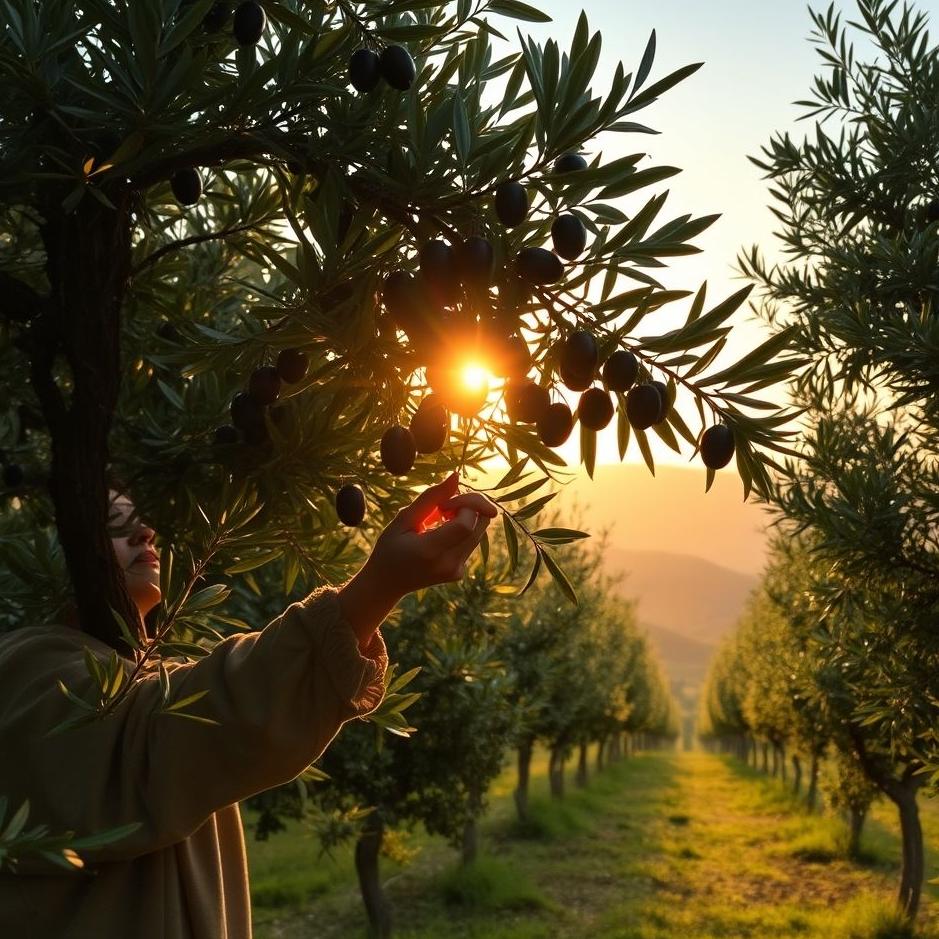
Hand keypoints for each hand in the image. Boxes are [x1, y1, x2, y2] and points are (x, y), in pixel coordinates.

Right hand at [338, 473, 497, 648]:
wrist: (386, 583)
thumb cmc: (390, 547)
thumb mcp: (403, 519)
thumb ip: (431, 498)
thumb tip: (456, 476)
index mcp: (431, 552)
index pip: (466, 524)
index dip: (462, 504)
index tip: (443, 503)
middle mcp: (449, 564)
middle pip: (481, 524)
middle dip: (470, 505)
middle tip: (445, 504)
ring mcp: (456, 571)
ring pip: (481, 531)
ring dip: (466, 516)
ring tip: (439, 517)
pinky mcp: (459, 572)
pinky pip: (472, 541)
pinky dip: (462, 529)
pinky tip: (440, 530)